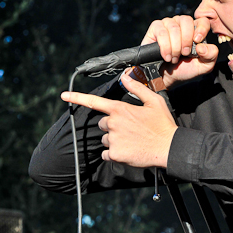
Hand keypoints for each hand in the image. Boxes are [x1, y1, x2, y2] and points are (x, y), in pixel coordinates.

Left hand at [61, 73, 176, 167]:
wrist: (169, 147)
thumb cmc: (162, 124)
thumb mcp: (154, 101)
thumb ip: (137, 88)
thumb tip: (126, 77)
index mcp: (120, 109)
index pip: (94, 102)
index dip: (77, 97)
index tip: (64, 95)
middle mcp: (113, 123)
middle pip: (103, 124)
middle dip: (112, 127)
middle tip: (130, 130)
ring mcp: (113, 139)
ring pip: (105, 139)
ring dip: (114, 141)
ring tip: (132, 141)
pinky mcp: (115, 154)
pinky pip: (106, 154)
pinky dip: (114, 154)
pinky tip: (129, 151)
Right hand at [141, 15, 217, 88]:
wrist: (167, 77)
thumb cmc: (185, 69)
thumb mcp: (204, 66)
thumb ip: (211, 55)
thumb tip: (202, 46)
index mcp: (196, 30)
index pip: (202, 20)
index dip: (201, 28)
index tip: (197, 41)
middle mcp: (182, 24)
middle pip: (186, 20)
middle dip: (186, 39)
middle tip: (185, 54)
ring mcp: (168, 24)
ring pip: (173, 27)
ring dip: (175, 46)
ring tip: (174, 58)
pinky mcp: (155, 28)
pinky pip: (161, 32)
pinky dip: (165, 46)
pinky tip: (166, 56)